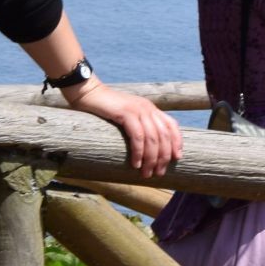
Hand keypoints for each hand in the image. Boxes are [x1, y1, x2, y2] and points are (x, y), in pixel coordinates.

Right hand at [62, 81, 183, 176]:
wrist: (88, 92)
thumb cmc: (103, 108)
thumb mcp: (126, 115)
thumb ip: (137, 124)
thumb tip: (144, 146)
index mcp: (150, 108)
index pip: (172, 126)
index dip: (177, 142)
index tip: (177, 158)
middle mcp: (148, 108)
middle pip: (164, 135)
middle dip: (163, 156)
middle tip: (159, 173)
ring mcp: (138, 110)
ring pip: (153, 138)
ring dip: (151, 158)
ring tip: (147, 173)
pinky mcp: (126, 113)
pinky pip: (138, 136)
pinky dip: (139, 151)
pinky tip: (136, 163)